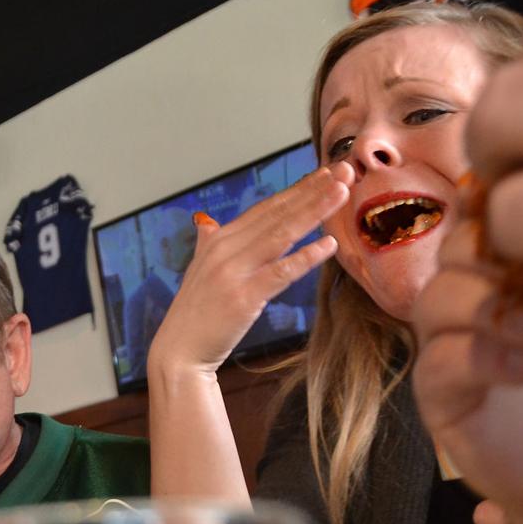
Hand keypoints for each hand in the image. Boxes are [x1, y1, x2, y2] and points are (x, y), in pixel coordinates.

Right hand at [147, 163, 352, 376]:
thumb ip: (206, 244)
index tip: (325, 173)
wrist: (178, 352)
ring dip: (314, 211)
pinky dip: (306, 257)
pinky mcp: (243, 297)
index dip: (298, 189)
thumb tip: (206, 223)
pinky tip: (329, 245)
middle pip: (277, 213)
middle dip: (312, 190)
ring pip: (281, 234)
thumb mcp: (198, 272)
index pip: (265, 208)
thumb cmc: (193, 316)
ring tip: (342, 193)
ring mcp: (234, 272)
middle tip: (344, 171)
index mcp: (219, 241)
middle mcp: (225, 250)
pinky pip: (281, 272)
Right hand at [413, 217, 522, 523]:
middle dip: (497, 257)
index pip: (484, 216)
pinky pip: (439, 360)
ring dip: (490, 308)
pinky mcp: (438, 395)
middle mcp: (472, 301)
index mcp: (508, 270)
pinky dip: (481, 356)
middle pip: (455, 249)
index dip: (505, 210)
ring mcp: (449, 346)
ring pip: (438, 300)